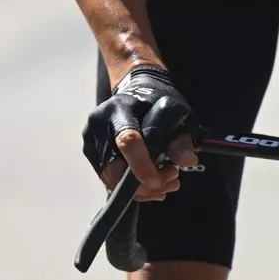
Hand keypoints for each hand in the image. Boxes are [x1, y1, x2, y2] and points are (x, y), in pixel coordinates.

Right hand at [83, 64, 199, 201]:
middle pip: (114, 168)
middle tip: (172, 178)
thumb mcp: (176, 113)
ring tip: (167, 181)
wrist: (135, 91)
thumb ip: (180, 139)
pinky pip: (109, 179)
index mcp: (119, 109)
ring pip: (111, 179)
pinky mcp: (91, 152)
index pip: (127, 141)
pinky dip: (132, 186)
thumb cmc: (156, 102)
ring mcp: (91, 140)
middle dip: (143, 183)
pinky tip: (153, 181)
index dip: (141, 166)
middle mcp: (99, 124)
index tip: (158, 181)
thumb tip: (187, 161)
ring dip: (141, 188)